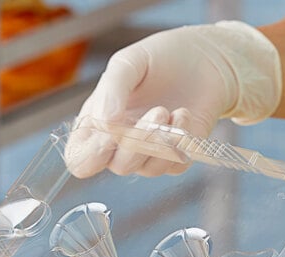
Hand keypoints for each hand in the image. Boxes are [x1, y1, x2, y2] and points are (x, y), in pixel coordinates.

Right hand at [66, 21, 280, 177]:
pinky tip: (183, 115)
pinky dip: (181, 141)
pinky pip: (175, 165)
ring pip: (148, 170)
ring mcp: (149, 154)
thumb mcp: (128, 63)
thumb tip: (105, 123)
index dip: (91, 155)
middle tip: (157, 110)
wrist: (203, 59)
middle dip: (138, 141)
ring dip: (161, 141)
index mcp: (97, 125)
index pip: (81, 160)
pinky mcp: (176, 157)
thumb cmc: (160, 59)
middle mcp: (120, 145)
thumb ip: (111, 90)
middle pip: (119, 167)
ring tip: (168, 110)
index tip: (109, 133)